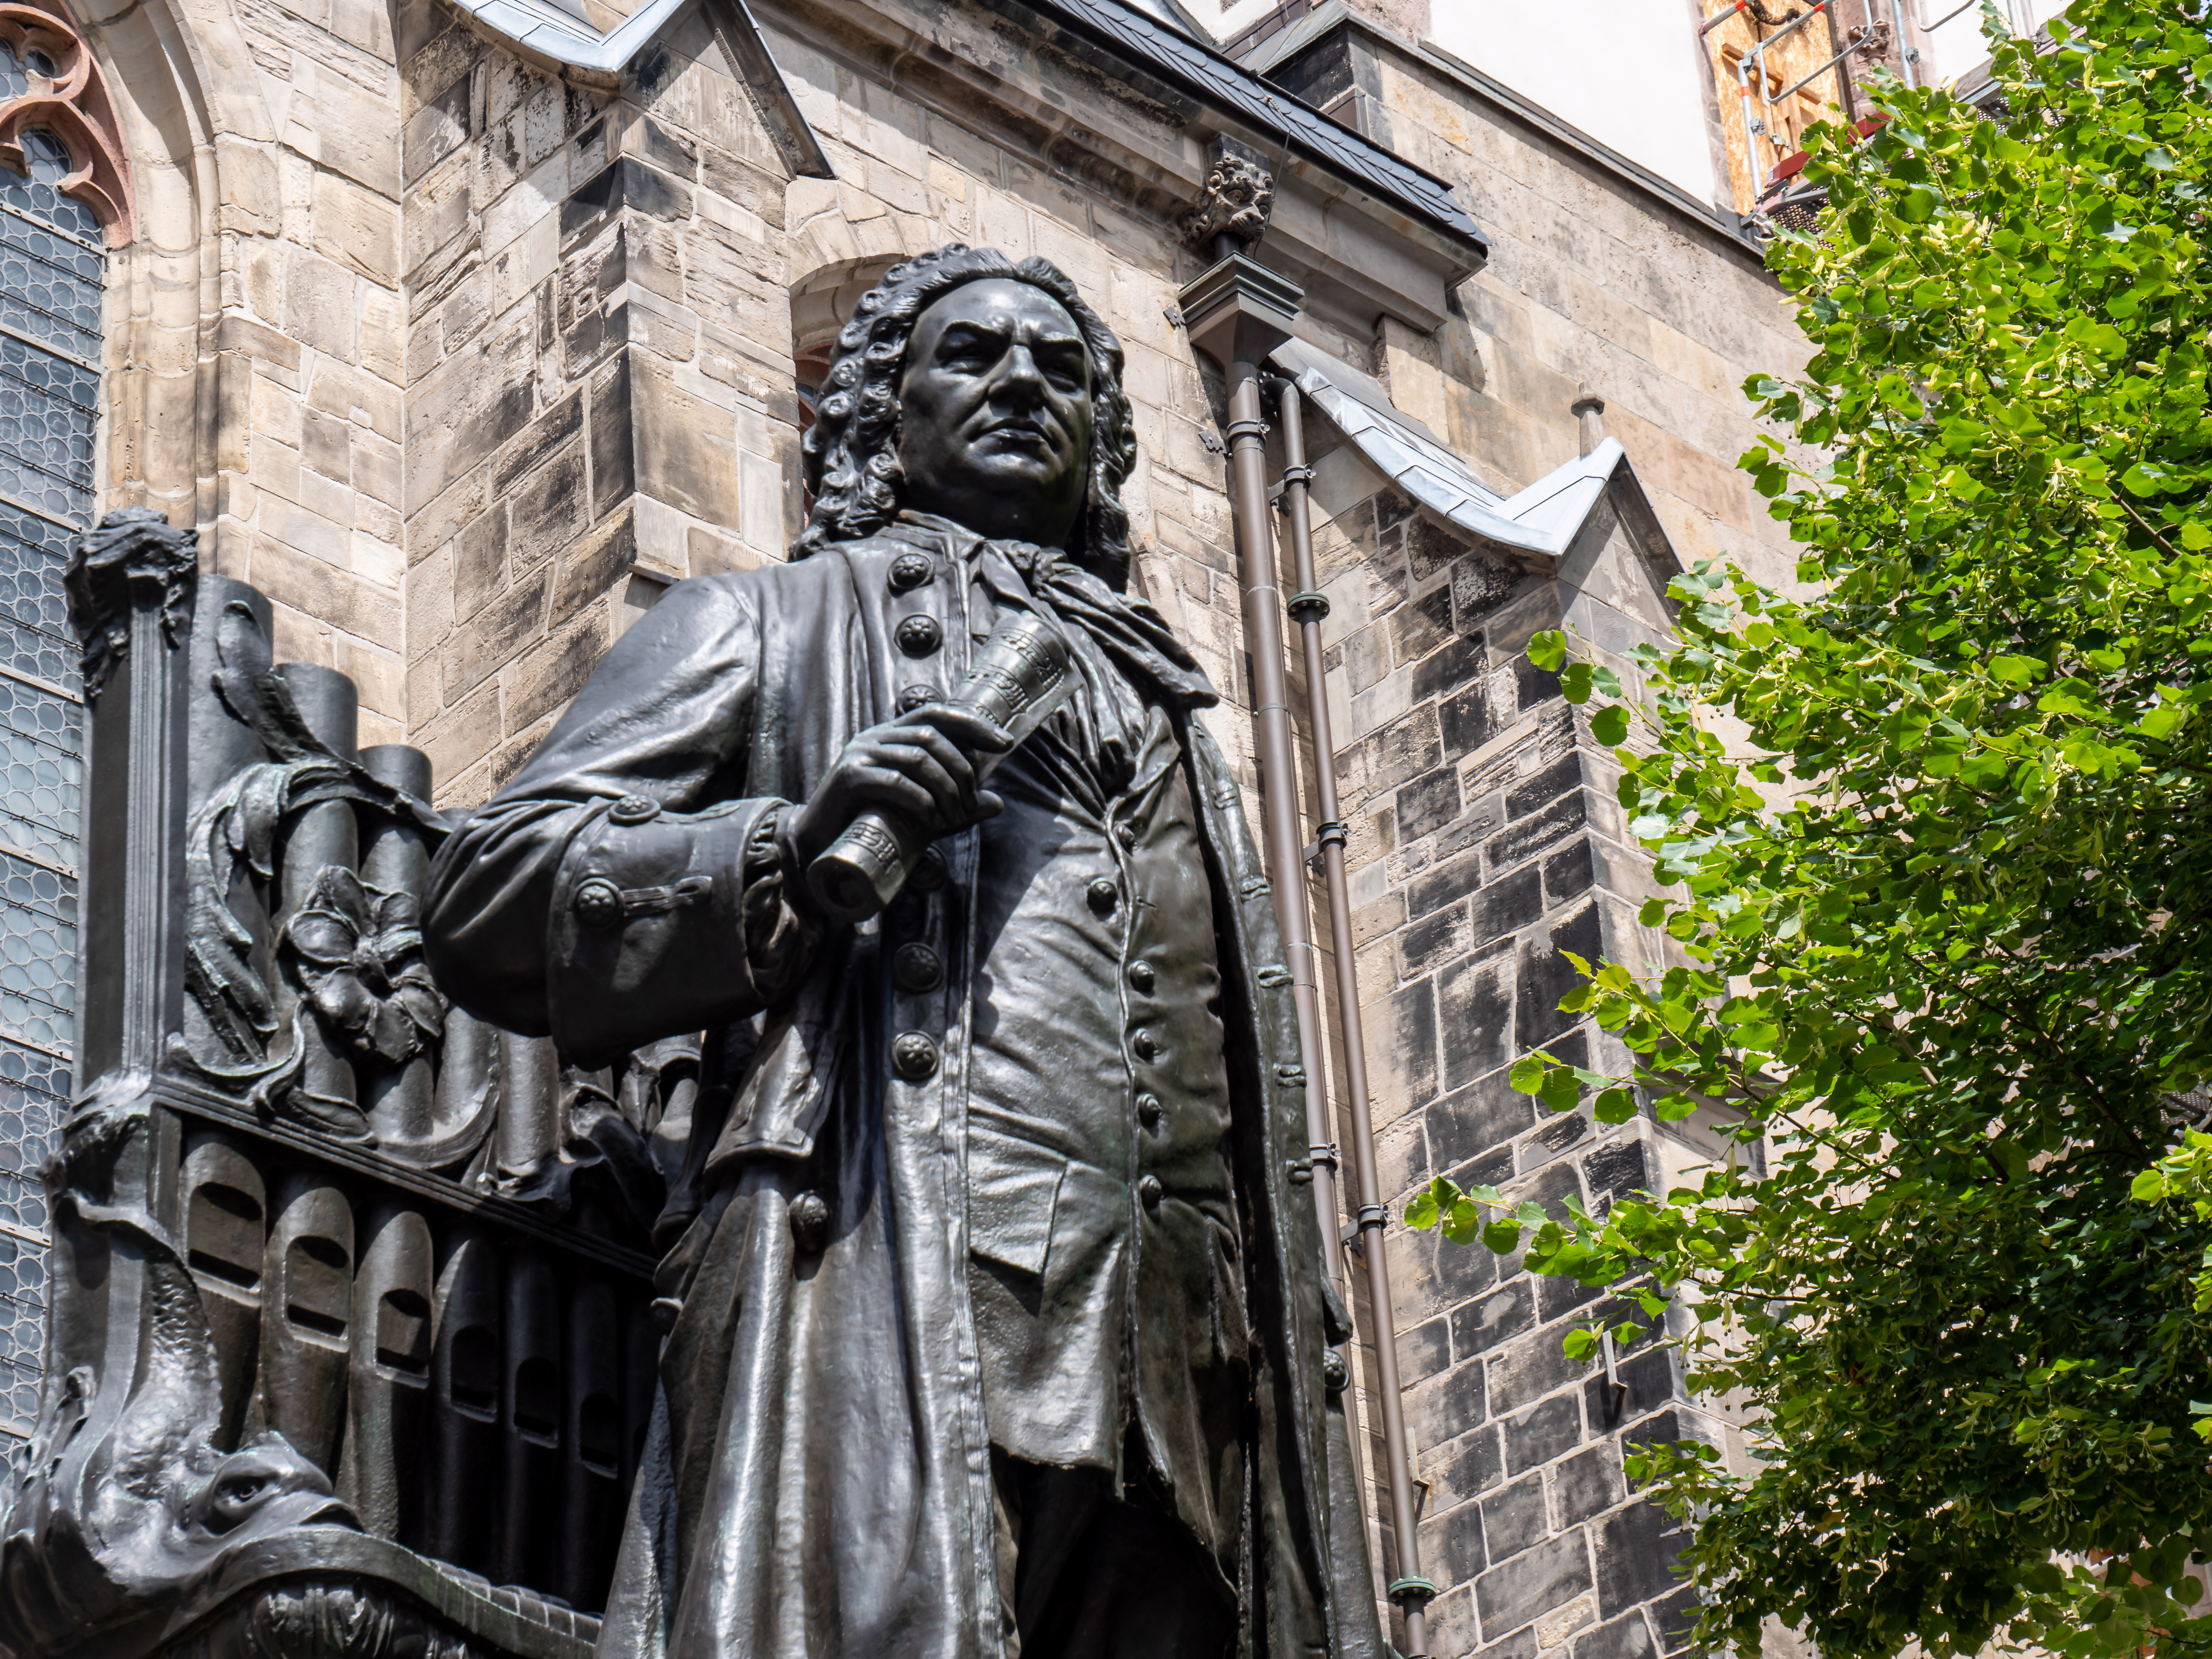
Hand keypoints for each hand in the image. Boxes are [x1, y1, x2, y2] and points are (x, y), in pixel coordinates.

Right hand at [789, 705, 1013, 866]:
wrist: (819, 844)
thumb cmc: (872, 823)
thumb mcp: (921, 812)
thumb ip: (956, 806)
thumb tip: (997, 804)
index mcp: (891, 735)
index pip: (937, 714)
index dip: (973, 725)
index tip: (1004, 744)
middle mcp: (874, 738)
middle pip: (931, 737)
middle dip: (962, 770)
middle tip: (972, 803)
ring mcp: (859, 755)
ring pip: (918, 758)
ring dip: (946, 789)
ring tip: (954, 817)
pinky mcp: (848, 779)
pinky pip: (895, 782)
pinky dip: (922, 801)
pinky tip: (932, 820)